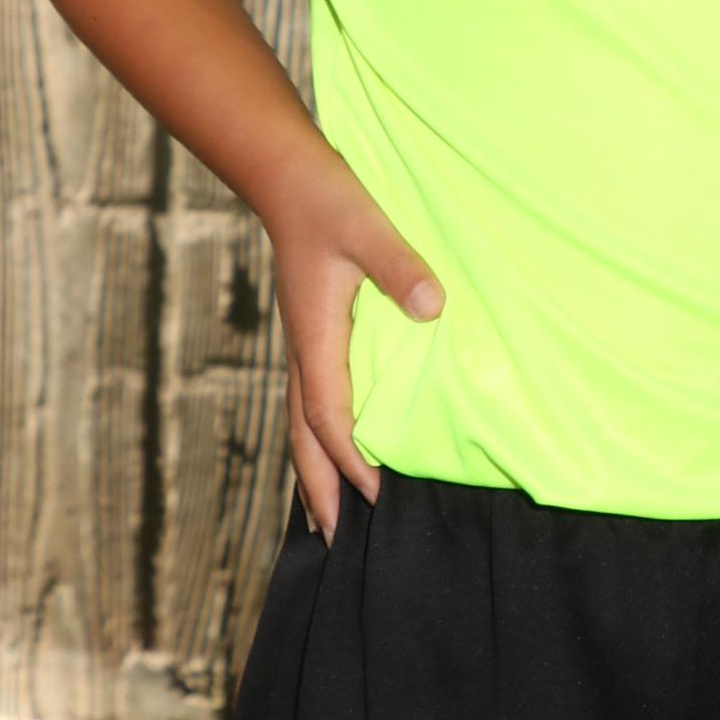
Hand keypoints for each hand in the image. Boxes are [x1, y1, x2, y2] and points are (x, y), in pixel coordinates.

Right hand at [262, 138, 444, 541]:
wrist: (289, 177)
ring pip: (304, 426)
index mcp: (316, 336)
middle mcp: (304, 351)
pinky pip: (314, 403)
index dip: (352, 459)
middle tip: (336, 543)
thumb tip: (430, 307)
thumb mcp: (368, 226)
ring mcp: (305, 347)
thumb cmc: (329, 200)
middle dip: (319, 490)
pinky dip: (322, 440)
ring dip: (316, 473)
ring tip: (330, 520)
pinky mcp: (313, 337)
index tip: (379, 494)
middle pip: (304, 438)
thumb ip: (399, 265)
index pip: (329, 414)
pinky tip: (339, 452)